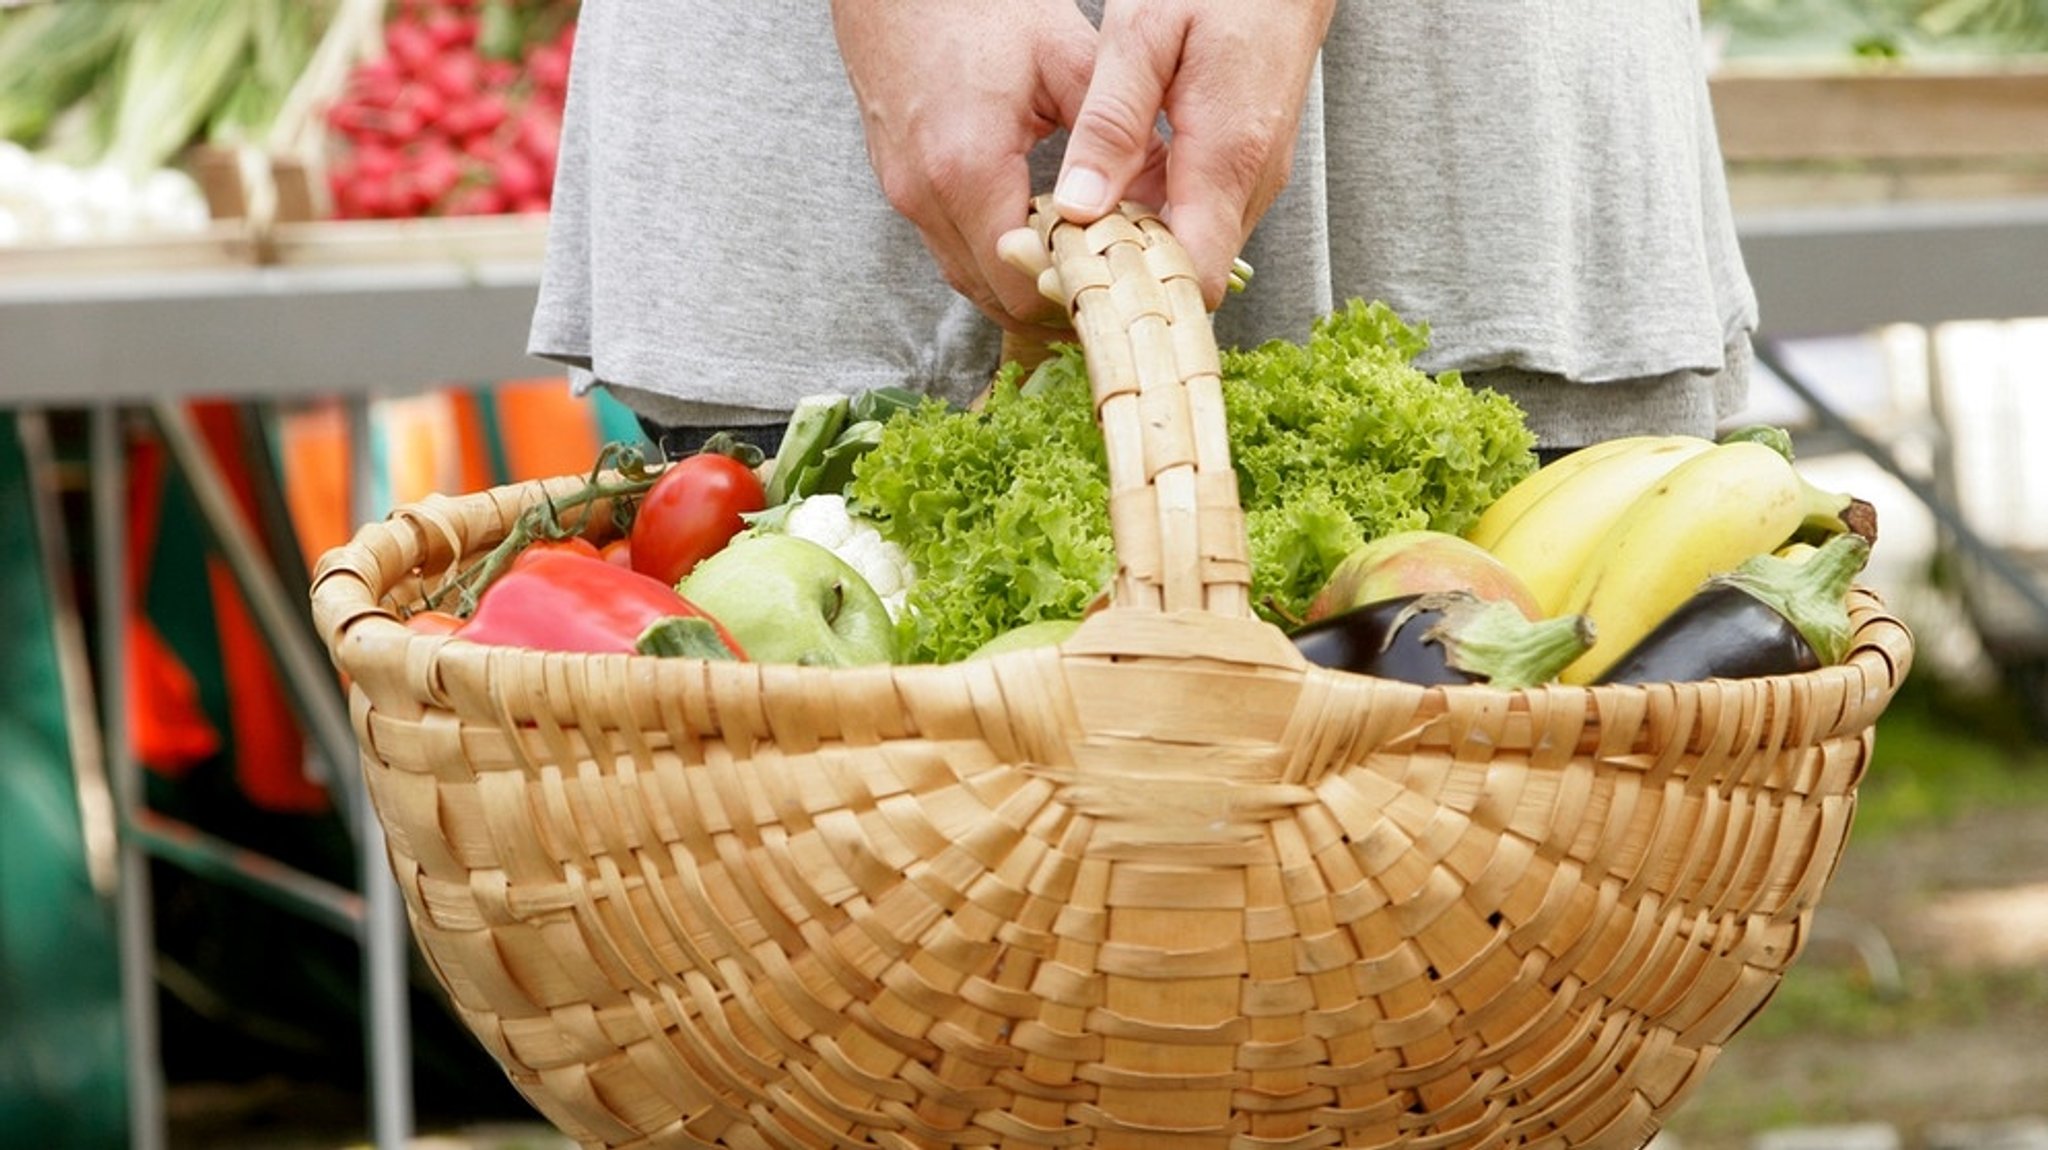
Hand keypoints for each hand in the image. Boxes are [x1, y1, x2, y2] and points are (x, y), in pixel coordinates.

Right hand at [832, 0, 1103, 340]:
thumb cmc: (977, 6)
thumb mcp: (1064, 57)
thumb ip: (1119, 133)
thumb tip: (1170, 193)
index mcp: (967, 169)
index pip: (1023, 284)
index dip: (1077, 296)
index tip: (1125, 288)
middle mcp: (925, 197)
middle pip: (996, 299)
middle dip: (1055, 298)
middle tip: (1112, 284)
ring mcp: (905, 198)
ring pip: (971, 282)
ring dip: (1023, 282)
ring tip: (1081, 266)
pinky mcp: (899, 189)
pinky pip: (952, 250)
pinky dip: (995, 257)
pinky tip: (1038, 236)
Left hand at [1053, 0, 1334, 306]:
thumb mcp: (1143, 35)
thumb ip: (1112, 124)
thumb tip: (1079, 206)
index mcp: (1227, 156)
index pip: (1193, 277)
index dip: (1132, 293)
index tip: (1068, 275)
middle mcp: (1252, 181)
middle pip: (1188, 275)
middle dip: (1122, 277)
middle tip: (1051, 256)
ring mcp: (1255, 178)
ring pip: (1193, 251)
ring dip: (1135, 251)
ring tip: (1071, 231)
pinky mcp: (1249, 168)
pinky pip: (1200, 219)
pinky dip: (1153, 223)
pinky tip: (1110, 199)